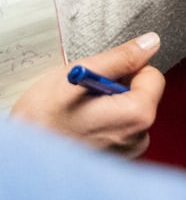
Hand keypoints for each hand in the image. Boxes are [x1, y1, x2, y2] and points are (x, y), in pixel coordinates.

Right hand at [10, 33, 164, 156]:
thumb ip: (121, 57)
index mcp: (137, 115)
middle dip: (117, 88)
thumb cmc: (41, 120)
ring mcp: (127, 151)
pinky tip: (82, 125)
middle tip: (86, 95)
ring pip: (129, 109)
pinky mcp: (116, 157)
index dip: (125, 70)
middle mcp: (138, 137)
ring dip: (109, 105)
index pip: (152, 76)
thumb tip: (150, 42)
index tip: (101, 78)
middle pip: (142, 93)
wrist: (20, 156)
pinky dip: (104, 121)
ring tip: (80, 112)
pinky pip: (120, 127)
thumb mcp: (79, 75)